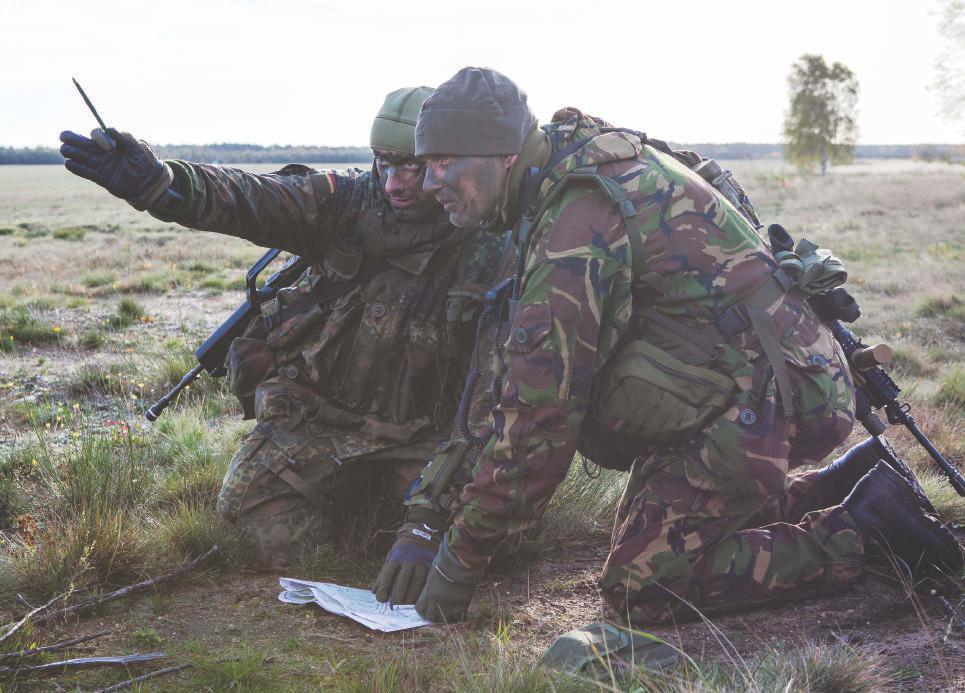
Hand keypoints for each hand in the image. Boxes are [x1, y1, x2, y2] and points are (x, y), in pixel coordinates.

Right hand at [59, 128, 176, 210]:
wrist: (150, 183)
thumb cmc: (146, 162)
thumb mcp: (139, 147)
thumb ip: (125, 137)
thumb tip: (109, 129)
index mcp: (111, 142)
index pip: (96, 133)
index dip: (98, 136)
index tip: (111, 147)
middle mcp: (102, 152)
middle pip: (79, 141)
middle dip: (71, 138)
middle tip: (66, 138)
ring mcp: (99, 164)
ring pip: (77, 155)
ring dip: (71, 152)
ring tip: (68, 151)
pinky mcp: (99, 177)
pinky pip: (82, 171)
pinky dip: (75, 167)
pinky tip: (69, 163)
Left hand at [373, 522, 441, 604]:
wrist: (420, 536)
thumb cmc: (401, 552)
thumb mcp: (390, 558)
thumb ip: (383, 575)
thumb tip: (374, 592)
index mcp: (395, 557)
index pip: (388, 574)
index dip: (384, 587)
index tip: (381, 599)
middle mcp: (408, 560)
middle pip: (402, 580)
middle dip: (398, 594)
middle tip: (395, 606)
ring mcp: (421, 562)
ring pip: (416, 582)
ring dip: (411, 596)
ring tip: (406, 606)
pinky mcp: (431, 566)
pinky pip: (427, 581)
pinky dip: (422, 591)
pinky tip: (418, 600)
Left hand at [415, 537, 480, 622]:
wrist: (462, 562)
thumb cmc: (446, 563)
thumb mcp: (433, 574)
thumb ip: (429, 587)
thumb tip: (429, 592)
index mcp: (428, 594)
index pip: (420, 611)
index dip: (423, 610)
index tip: (426, 607)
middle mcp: (437, 603)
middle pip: (432, 617)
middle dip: (433, 614)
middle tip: (438, 609)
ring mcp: (450, 606)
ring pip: (445, 619)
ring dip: (446, 616)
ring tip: (449, 609)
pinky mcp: (462, 606)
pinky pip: (458, 616)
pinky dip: (458, 614)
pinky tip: (459, 607)